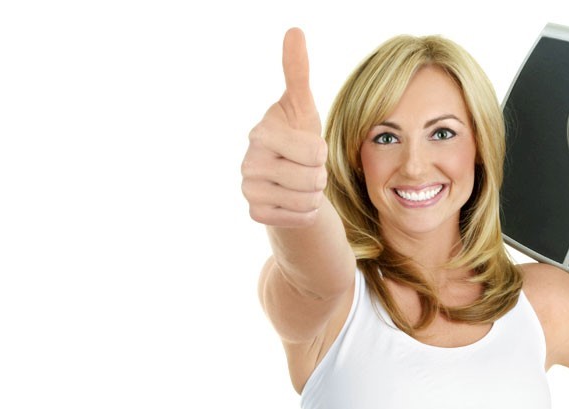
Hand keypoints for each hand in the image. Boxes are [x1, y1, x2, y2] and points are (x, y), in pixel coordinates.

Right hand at [241, 28, 327, 227]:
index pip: (314, 153)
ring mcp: (248, 189)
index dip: (320, 152)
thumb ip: (297, 71)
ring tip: (300, 181)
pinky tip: (292, 199)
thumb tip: (294, 30)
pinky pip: (300, 217)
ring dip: (313, 194)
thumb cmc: (297, 136)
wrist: (289, 176)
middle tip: (304, 167)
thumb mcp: (302, 105)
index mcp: (262, 133)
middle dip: (318, 174)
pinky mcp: (255, 213)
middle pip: (313, 178)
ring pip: (308, 200)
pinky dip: (305, 212)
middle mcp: (248, 162)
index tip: (306, 145)